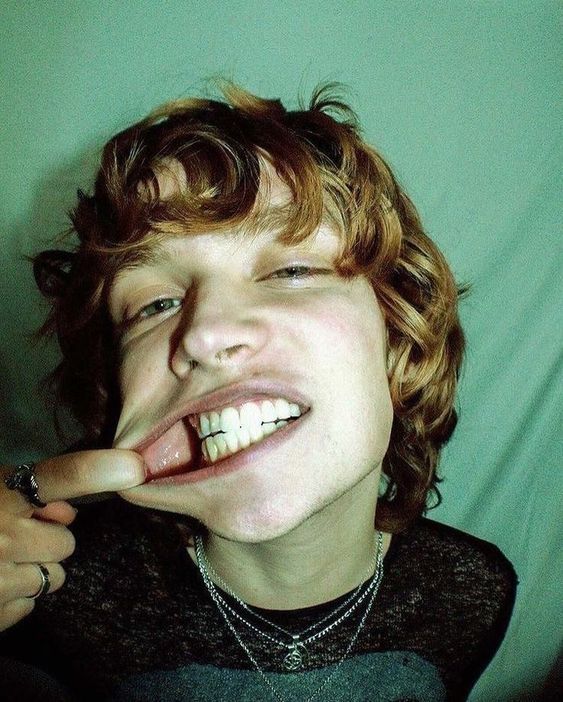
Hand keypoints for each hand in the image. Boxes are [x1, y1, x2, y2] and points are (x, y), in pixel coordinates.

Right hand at [0, 450, 144, 631]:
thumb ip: (25, 492)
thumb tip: (67, 512)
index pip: (59, 477)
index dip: (98, 470)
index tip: (135, 467)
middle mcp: (2, 538)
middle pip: (66, 543)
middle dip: (46, 541)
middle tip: (13, 536)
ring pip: (52, 578)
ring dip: (33, 571)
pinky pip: (29, 606)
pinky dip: (14, 598)